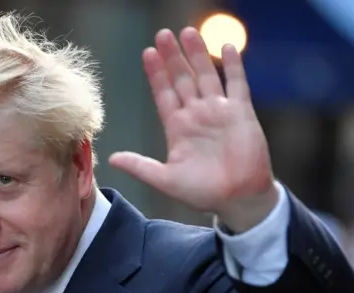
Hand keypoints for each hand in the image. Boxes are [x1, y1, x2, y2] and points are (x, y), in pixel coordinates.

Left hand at [109, 27, 277, 231]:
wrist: (238, 199)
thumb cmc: (203, 192)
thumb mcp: (166, 179)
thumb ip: (140, 167)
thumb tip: (112, 159)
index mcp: (178, 127)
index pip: (164, 93)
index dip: (156, 74)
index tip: (147, 53)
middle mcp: (196, 115)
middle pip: (182, 79)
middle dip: (172, 57)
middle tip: (162, 34)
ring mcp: (219, 111)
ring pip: (206, 75)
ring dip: (197, 54)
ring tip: (187, 32)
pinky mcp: (241, 112)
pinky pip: (237, 84)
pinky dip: (232, 66)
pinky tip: (226, 47)